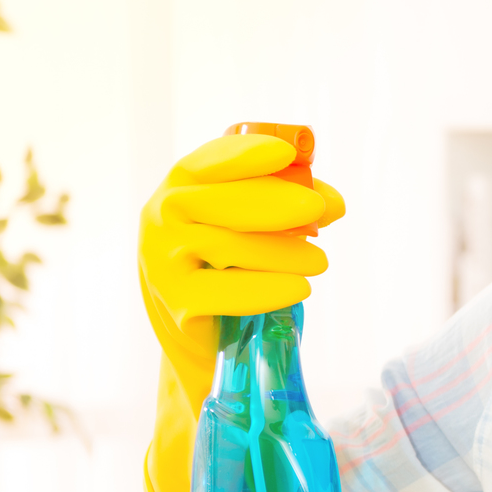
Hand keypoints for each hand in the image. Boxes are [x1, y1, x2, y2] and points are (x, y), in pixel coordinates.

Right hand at [138, 133, 343, 491]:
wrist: (208, 339)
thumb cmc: (237, 267)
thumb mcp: (258, 227)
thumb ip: (289, 203)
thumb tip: (331, 201)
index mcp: (179, 188)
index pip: (205, 162)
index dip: (244, 154)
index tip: (287, 152)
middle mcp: (160, 220)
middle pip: (217, 202)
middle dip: (275, 203)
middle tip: (322, 210)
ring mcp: (160, 263)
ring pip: (224, 247)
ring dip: (281, 250)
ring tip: (322, 260)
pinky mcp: (174, 305)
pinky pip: (220, 293)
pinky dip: (264, 289)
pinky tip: (300, 289)